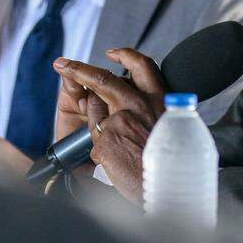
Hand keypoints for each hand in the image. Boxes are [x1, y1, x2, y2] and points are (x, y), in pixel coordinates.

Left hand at [52, 48, 166, 201]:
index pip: (142, 67)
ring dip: (90, 115)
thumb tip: (142, 116)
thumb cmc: (178, 165)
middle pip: (104, 78)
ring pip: (94, 108)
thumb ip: (157, 115)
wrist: (173, 189)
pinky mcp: (105, 140)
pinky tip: (112, 163)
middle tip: (64, 64)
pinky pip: (95, 140)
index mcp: (161, 100)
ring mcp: (119, 121)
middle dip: (80, 69)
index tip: (114, 54)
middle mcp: (138, 105)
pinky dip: (101, 151)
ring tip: (96, 130)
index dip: (125, 57)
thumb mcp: (177, 129)